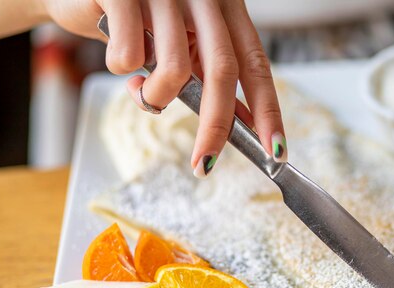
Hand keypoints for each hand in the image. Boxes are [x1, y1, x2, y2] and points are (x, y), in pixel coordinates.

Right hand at [43, 0, 286, 176]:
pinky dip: (121, 70)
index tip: (275, 151)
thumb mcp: (186, 45)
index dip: (267, 111)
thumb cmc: (142, 22)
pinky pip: (128, 56)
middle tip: (204, 166)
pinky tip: (118, 58)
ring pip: (174, 70)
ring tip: (142, 90)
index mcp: (226, 10)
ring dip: (156, 97)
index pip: (256, 65)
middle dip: (216, 127)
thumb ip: (210, 76)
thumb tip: (242, 126)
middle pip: (223, 72)